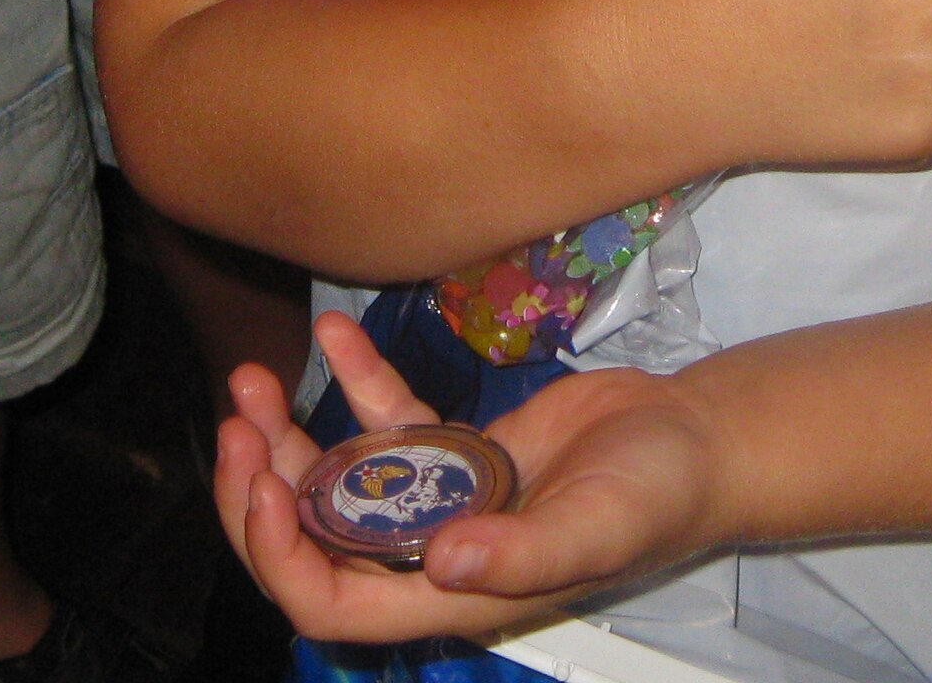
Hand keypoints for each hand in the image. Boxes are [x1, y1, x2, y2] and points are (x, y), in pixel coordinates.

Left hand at [217, 311, 725, 643]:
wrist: (696, 437)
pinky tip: (332, 333)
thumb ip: (521, 552)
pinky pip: (391, 419)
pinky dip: (357, 380)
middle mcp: (432, 556)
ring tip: (251, 380)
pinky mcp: (463, 448)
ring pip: (340, 481)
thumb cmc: (656, 493)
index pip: (334, 599)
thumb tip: (440, 562)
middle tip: (234, 423)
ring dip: (288, 437)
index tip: (263, 481)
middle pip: (316, 543)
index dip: (283, 553)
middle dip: (261, 491)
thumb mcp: (596, 526)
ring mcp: (443, 499)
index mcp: (451, 595)